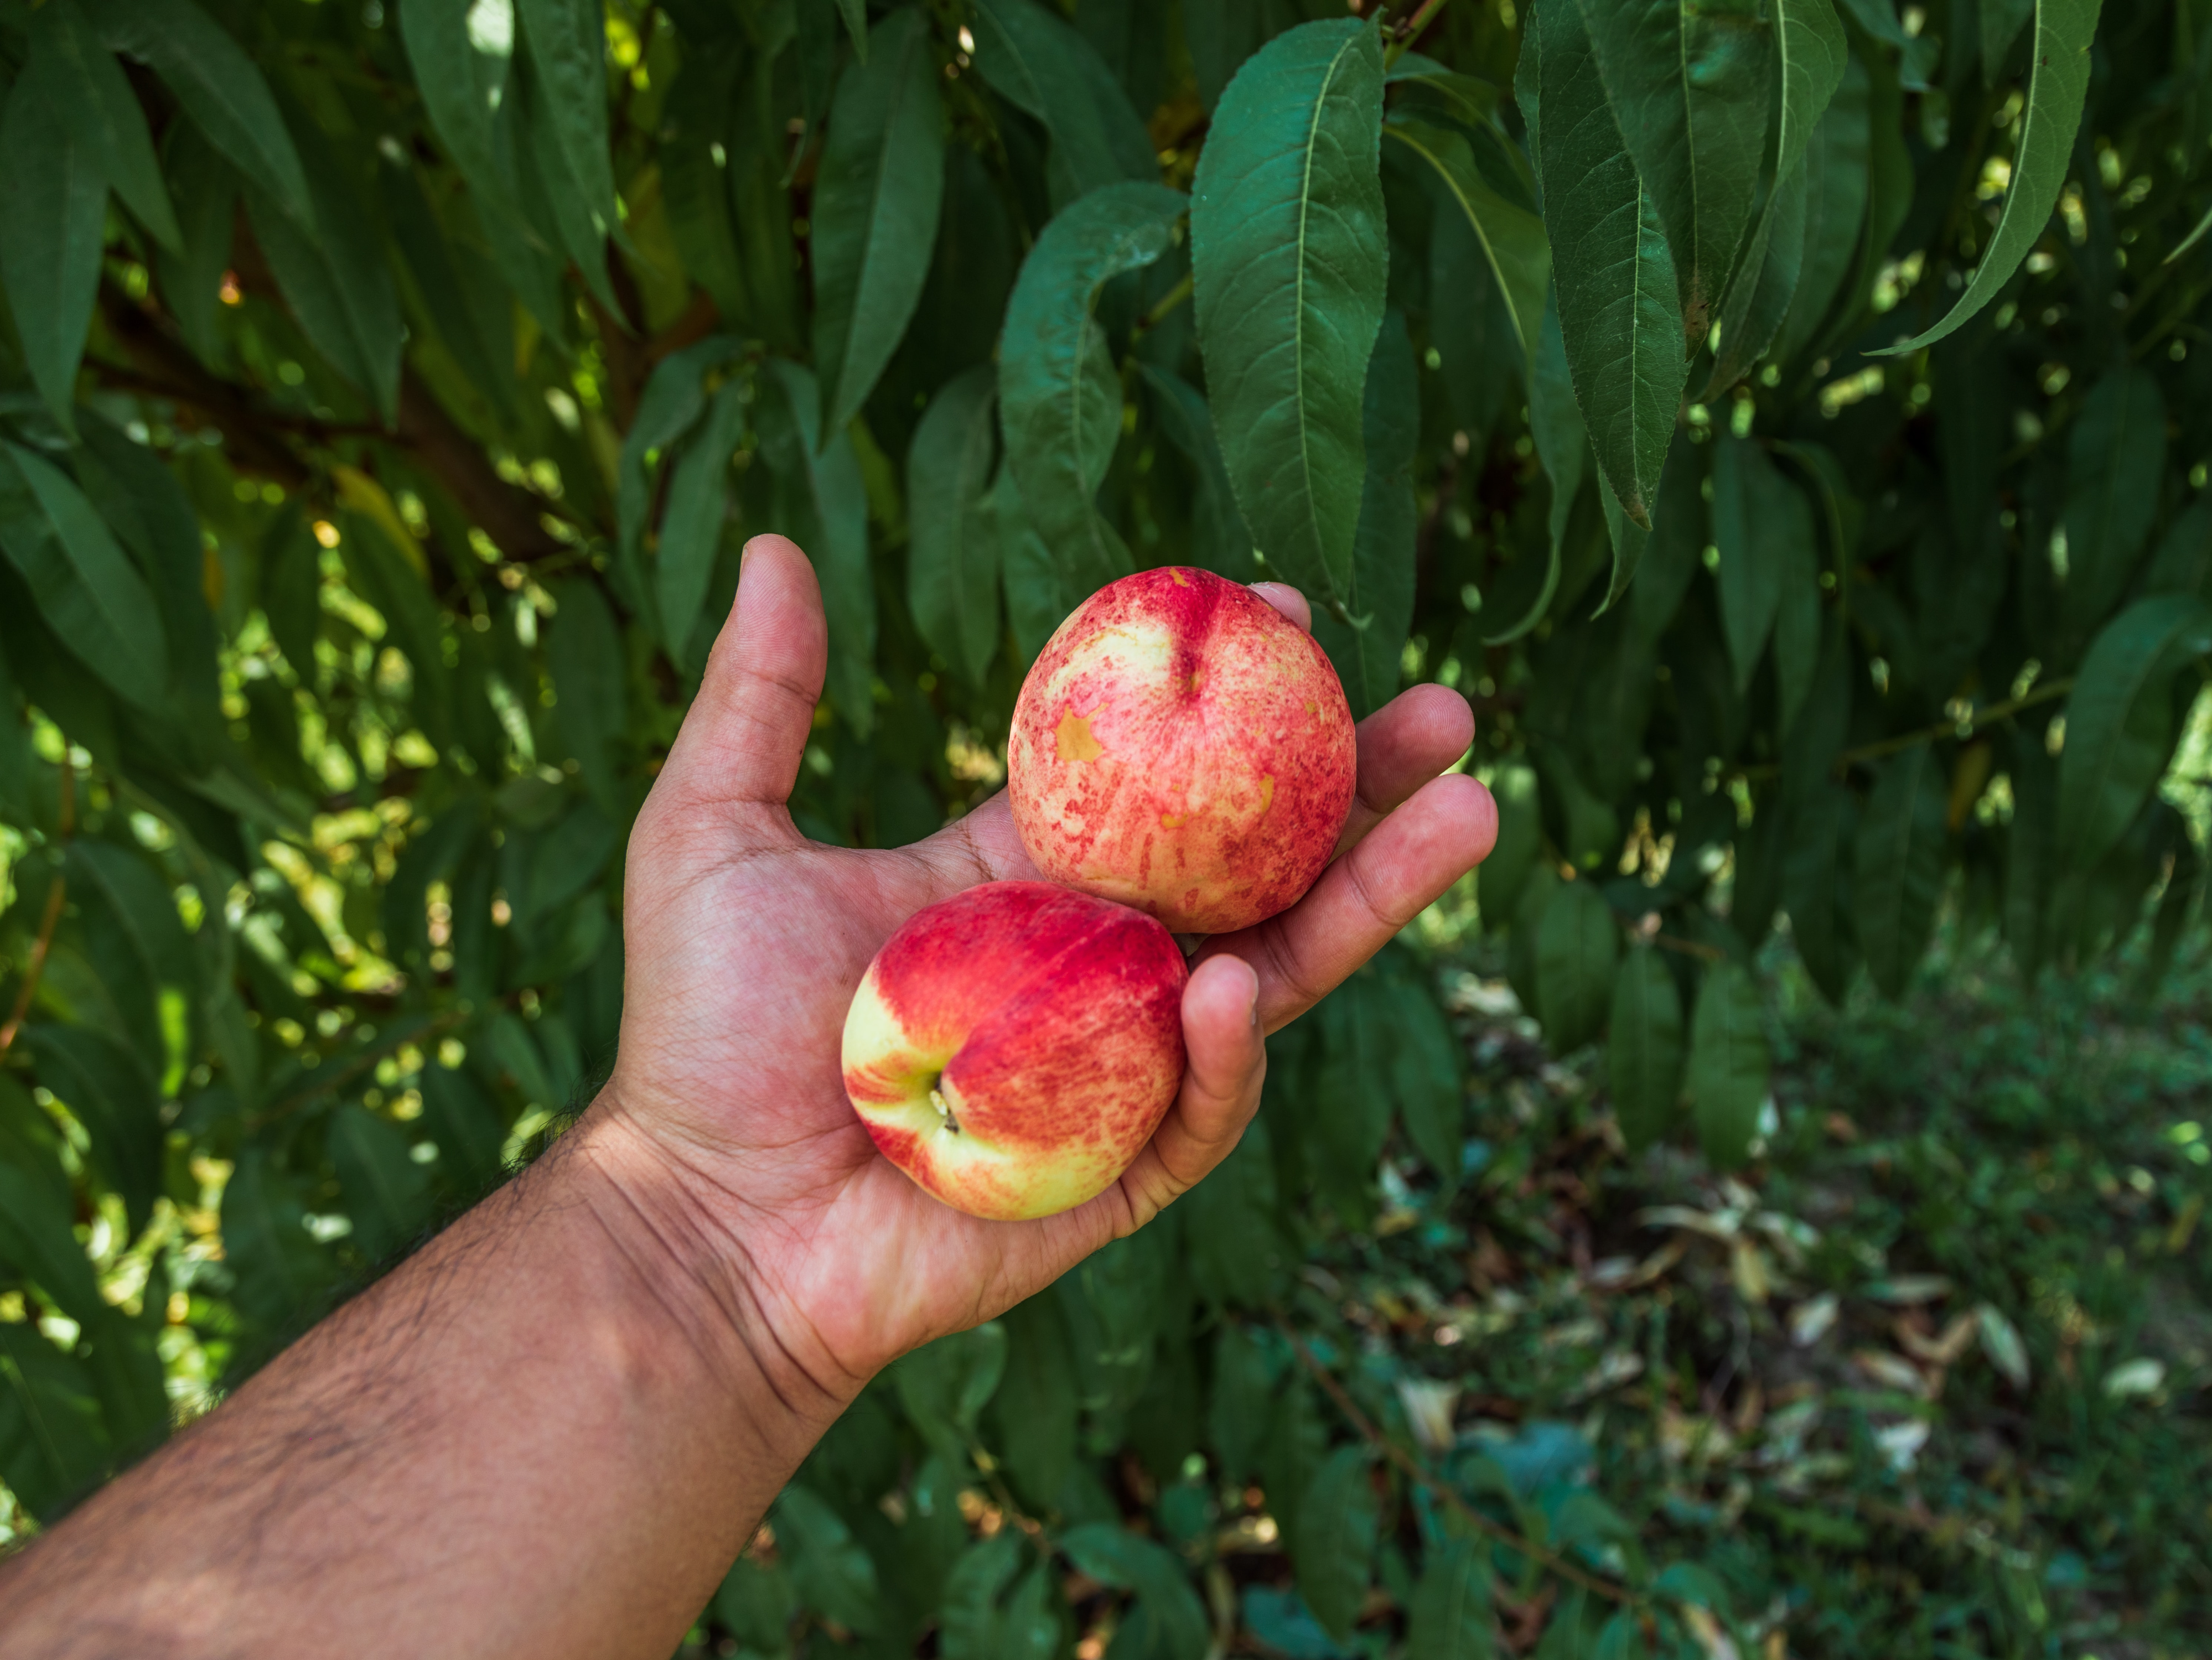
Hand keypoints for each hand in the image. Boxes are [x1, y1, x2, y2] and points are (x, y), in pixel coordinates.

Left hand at [598, 536, 1495, 1398]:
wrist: (699, 1221)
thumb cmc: (701, 1036)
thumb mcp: (714, 834)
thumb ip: (761, 700)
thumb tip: (773, 548)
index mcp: (1020, 878)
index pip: (1158, 779)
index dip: (1227, 701)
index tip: (1284, 613)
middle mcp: (1091, 962)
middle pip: (1254, 866)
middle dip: (1356, 791)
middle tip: (1450, 716)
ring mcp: (1116, 1067)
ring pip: (1273, 972)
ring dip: (1370, 898)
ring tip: (1466, 814)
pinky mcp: (1119, 1170)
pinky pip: (1199, 1105)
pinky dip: (1226, 1050)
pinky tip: (1234, 985)